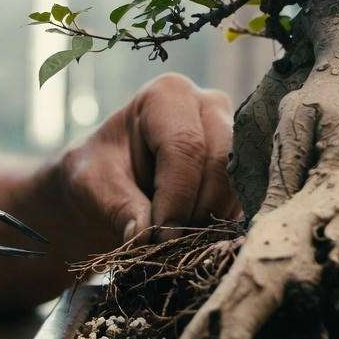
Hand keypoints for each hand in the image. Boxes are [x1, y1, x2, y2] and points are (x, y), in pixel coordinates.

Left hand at [57, 73, 238, 249]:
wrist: (112, 182)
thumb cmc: (99, 173)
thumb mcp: (94, 187)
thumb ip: (119, 207)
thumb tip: (145, 237)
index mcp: (167, 95)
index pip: (184, 146)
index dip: (176, 197)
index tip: (160, 237)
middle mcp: (209, 105)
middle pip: (220, 163)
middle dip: (197, 211)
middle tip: (170, 244)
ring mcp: (232, 134)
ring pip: (237, 185)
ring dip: (210, 222)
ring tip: (176, 242)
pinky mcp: (243, 166)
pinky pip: (244, 201)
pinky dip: (220, 225)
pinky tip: (192, 237)